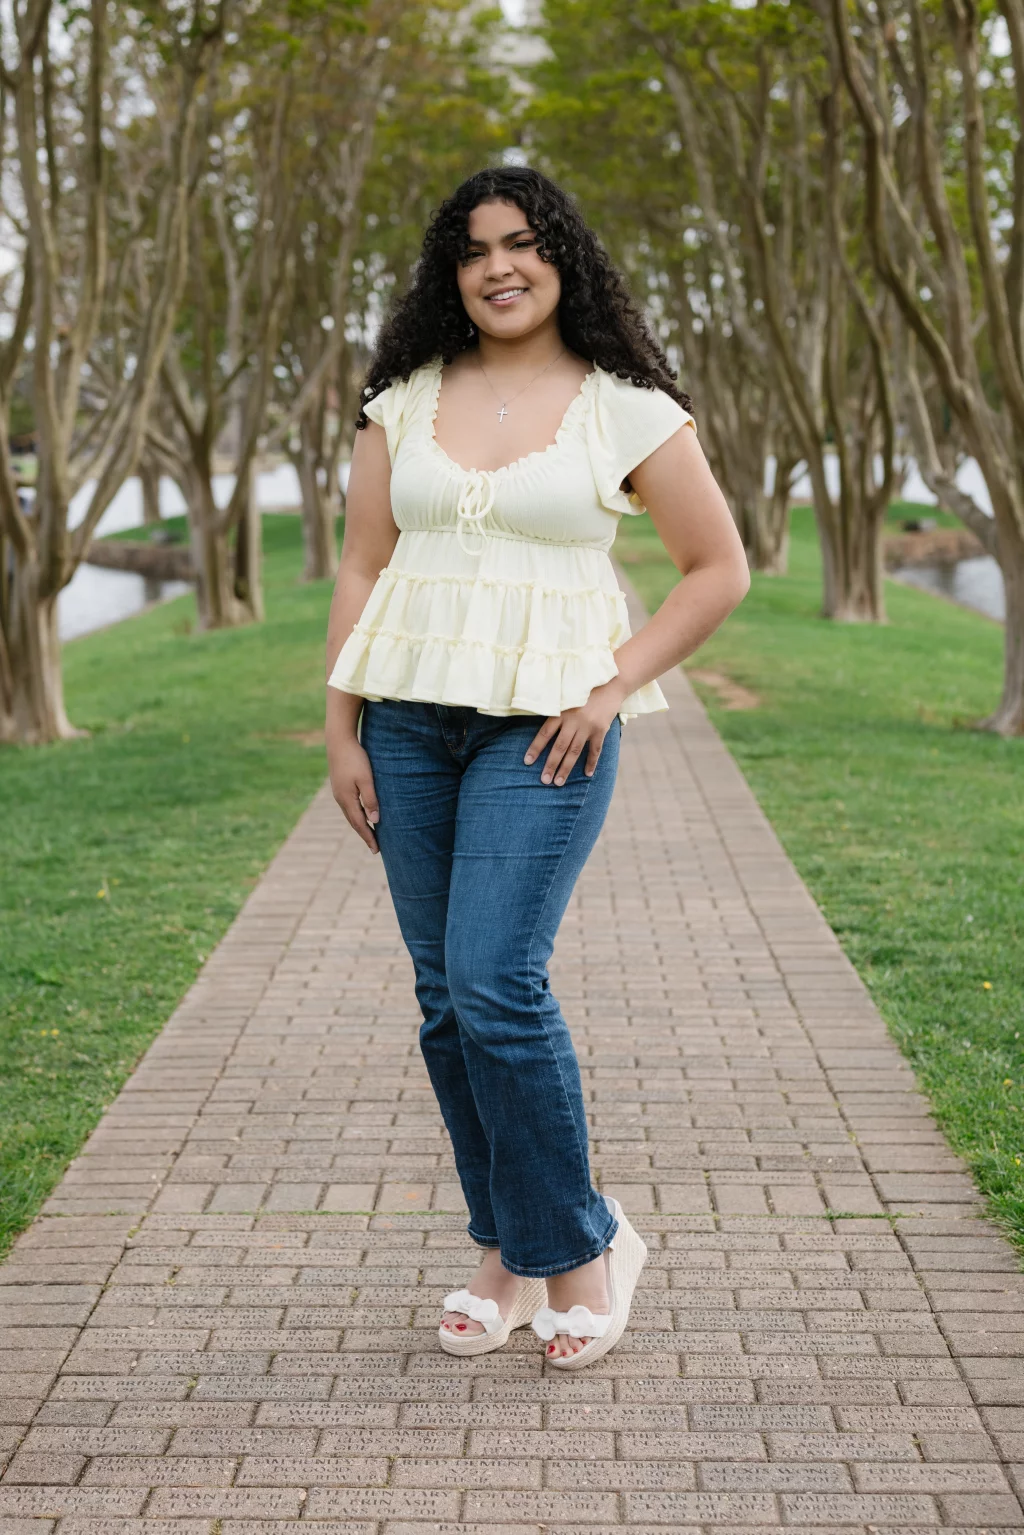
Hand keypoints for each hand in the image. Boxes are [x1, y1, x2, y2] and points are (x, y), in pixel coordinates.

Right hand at [327, 729, 379, 852]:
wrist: (338, 741)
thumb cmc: (355, 758)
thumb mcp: (366, 779)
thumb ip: (370, 799)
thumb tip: (375, 820)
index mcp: (347, 799)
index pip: (360, 824)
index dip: (368, 837)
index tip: (376, 850)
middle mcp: (340, 799)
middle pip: (354, 822)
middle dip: (364, 835)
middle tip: (375, 847)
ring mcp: (339, 792)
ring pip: (350, 814)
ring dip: (360, 825)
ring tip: (369, 834)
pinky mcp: (340, 786)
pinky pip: (349, 806)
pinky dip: (356, 815)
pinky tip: (361, 814)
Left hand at [523, 678, 626, 785]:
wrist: (611, 683)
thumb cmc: (584, 689)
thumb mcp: (566, 695)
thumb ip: (555, 709)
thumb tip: (538, 723)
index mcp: (562, 711)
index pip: (545, 733)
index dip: (536, 748)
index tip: (527, 762)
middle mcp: (574, 721)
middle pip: (559, 747)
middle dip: (551, 765)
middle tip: (544, 780)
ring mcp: (588, 726)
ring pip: (574, 751)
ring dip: (566, 768)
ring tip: (558, 782)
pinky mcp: (601, 730)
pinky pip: (595, 750)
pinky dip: (591, 762)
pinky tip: (587, 774)